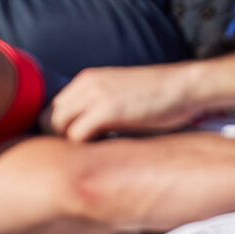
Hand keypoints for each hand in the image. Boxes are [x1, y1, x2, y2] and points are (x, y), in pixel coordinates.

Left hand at [45, 65, 205, 141]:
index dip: (58, 129)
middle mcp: (86, 84)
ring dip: (69, 144)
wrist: (186, 87)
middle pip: (48, 116)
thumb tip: (86, 137)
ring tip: (92, 154)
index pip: (53, 107)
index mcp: (87, 79)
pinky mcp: (108, 110)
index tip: (73, 145)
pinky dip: (83, 149)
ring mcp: (95, 95)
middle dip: (58, 138)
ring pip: (57, 126)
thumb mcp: (121, 96)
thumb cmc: (159, 98)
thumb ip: (99, 109)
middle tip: (79, 154)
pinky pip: (76, 136)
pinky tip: (103, 152)